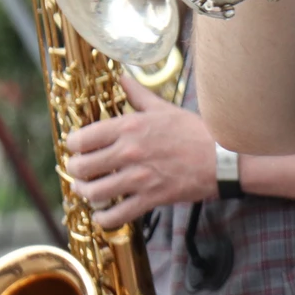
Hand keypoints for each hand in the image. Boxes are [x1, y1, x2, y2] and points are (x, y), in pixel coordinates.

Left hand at [64, 74, 216, 227]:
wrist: (222, 158)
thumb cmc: (195, 131)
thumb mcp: (164, 109)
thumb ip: (138, 95)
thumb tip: (122, 77)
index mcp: (130, 126)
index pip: (83, 138)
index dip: (72, 145)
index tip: (75, 148)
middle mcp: (129, 152)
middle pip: (82, 167)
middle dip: (75, 171)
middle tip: (79, 172)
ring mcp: (139, 178)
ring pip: (94, 192)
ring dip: (86, 193)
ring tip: (88, 191)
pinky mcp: (150, 198)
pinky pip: (116, 215)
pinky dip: (104, 217)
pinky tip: (103, 213)